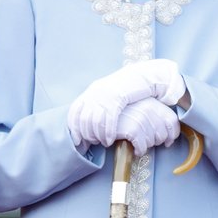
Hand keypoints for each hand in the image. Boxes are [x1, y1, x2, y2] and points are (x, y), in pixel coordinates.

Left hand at [67, 59, 185, 146]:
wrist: (143, 75)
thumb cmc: (128, 88)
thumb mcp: (109, 94)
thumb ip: (99, 104)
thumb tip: (88, 121)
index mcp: (92, 91)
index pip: (74, 112)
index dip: (74, 128)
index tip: (76, 140)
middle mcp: (95, 92)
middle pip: (84, 119)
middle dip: (87, 134)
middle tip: (93, 143)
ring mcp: (106, 95)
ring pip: (95, 121)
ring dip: (97, 136)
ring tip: (103, 142)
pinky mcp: (118, 98)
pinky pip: (109, 120)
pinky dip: (107, 133)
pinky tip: (109, 140)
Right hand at [116, 98, 180, 156]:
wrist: (98, 115)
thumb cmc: (120, 115)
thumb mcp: (139, 110)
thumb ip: (154, 118)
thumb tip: (168, 138)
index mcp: (153, 102)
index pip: (173, 120)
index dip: (172, 134)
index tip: (168, 142)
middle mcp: (149, 108)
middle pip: (163, 133)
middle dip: (156, 142)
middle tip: (145, 142)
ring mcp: (140, 118)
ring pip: (153, 141)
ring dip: (146, 146)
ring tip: (137, 144)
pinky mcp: (131, 129)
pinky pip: (142, 146)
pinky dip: (139, 151)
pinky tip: (135, 149)